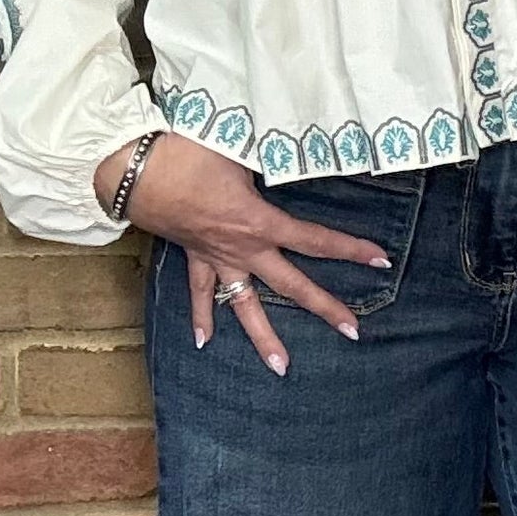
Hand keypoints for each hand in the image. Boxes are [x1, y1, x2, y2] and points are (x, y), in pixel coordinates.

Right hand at [93, 133, 391, 374]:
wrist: (135, 168)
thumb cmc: (187, 152)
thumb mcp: (239, 146)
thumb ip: (269, 156)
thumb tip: (293, 148)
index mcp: (259, 223)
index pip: (315, 240)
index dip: (350, 249)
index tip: (381, 260)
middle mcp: (243, 248)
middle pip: (291, 285)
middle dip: (324, 308)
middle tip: (352, 332)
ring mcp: (216, 257)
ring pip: (244, 305)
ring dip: (264, 337)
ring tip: (282, 369)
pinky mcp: (192, 255)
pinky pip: (199, 292)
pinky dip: (201, 317)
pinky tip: (204, 342)